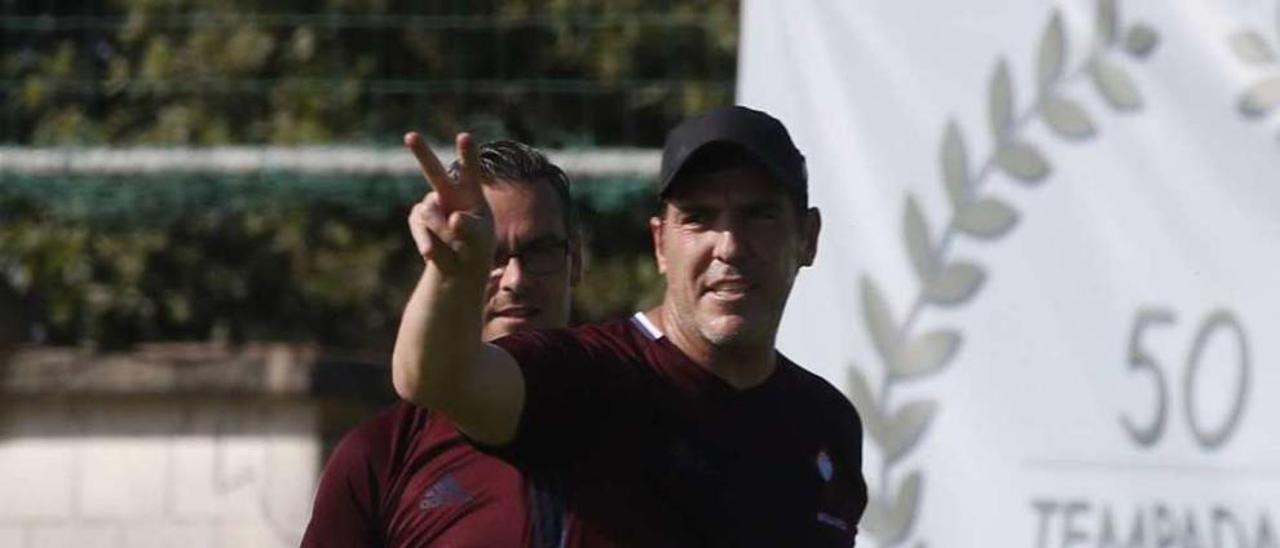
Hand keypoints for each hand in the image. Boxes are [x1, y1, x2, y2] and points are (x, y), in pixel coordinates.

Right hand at [405, 132, 494, 277]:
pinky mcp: (418, 219)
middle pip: (433, 171)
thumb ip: (471, 228)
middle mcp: (448, 192)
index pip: (470, 170)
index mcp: (470, 191)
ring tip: (456, 245)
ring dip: (443, 232)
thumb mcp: (481, 238)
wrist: (460, 263)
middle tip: (411, 135)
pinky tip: (430, 254)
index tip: (465, 137)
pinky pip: (419, 226)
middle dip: (422, 153)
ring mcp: (430, 205)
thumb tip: (454, 219)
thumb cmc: (477, 244)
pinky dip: (426, 241)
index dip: (467, 154)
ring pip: (430, 212)